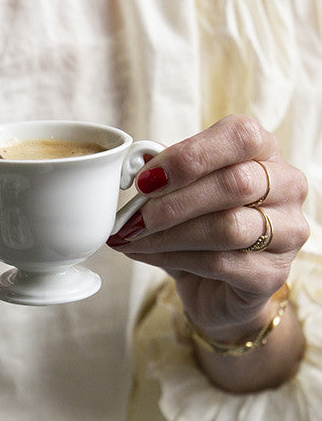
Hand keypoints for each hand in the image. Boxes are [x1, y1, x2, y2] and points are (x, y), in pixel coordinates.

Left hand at [107, 115, 308, 341]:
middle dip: (174, 200)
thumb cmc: (201, 219)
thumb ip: (165, 170)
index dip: (190, 156)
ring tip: (132, 237)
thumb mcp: (182, 186)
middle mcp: (287, 185)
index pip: (241, 137)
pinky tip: (148, 254)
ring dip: (169, 233)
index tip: (146, 178)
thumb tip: (136, 163)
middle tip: (133, 214)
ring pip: (228, 227)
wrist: (217, 284)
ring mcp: (288, 231)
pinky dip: (174, 258)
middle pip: (235, 184)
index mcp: (264, 149)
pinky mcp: (274, 274)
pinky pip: (221, 262)